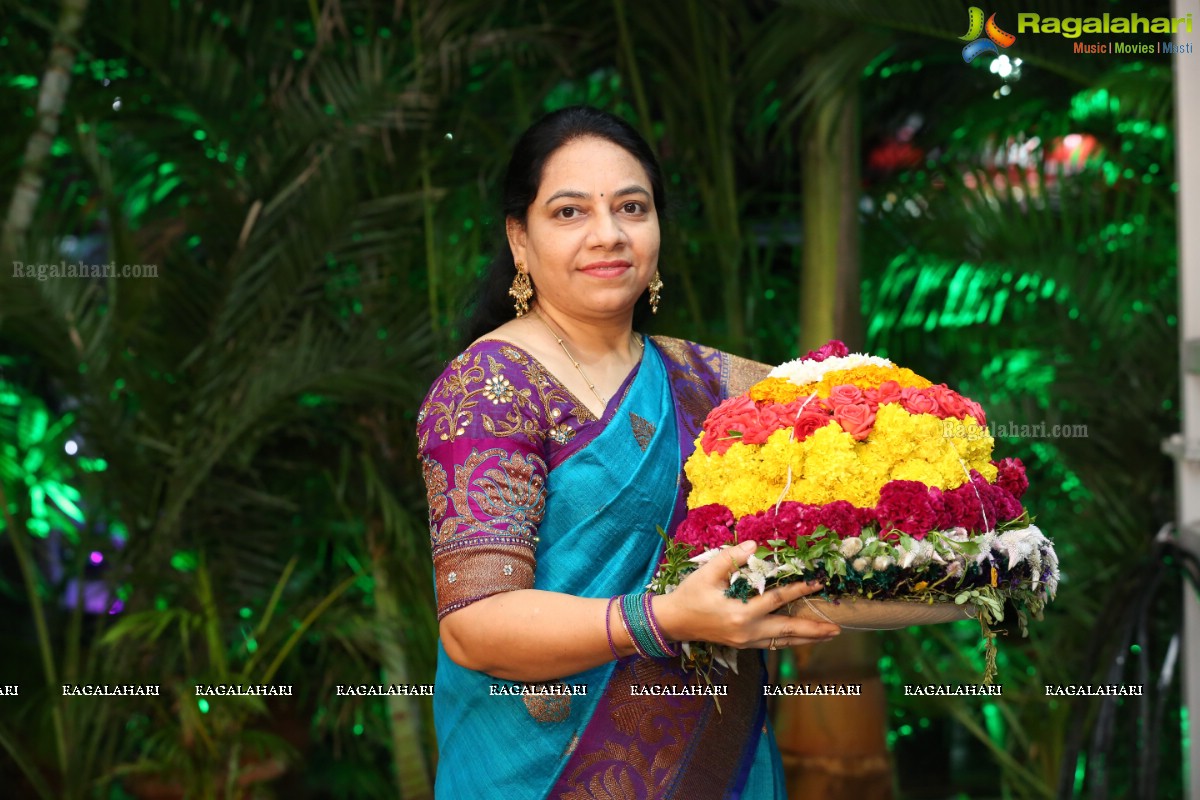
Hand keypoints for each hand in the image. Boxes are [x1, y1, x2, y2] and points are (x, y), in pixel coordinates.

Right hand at [654, 540, 840, 648]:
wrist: (673, 621)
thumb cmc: (689, 595)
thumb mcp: (707, 572)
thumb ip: (732, 558)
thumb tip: (755, 545)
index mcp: (739, 613)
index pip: (776, 600)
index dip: (798, 589)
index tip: (817, 582)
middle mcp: (746, 632)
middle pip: (787, 631)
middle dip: (813, 629)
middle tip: (837, 628)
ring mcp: (745, 642)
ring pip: (782, 642)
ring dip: (806, 639)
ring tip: (828, 635)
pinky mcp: (743, 645)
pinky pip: (772, 645)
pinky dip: (789, 641)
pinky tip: (801, 637)